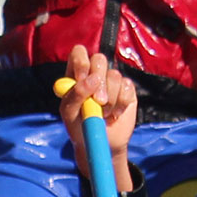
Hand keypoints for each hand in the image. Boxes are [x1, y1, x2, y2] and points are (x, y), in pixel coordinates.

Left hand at [60, 45, 136, 190]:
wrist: (101, 144)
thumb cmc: (79, 128)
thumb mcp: (69, 113)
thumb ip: (75, 94)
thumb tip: (92, 80)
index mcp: (76, 75)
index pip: (79, 53)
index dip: (81, 62)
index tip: (82, 78)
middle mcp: (94, 74)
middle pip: (99, 59)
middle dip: (99, 80)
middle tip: (98, 101)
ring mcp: (112, 81)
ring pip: (115, 75)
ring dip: (110, 98)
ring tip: (103, 114)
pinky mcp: (127, 90)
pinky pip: (127, 87)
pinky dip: (121, 103)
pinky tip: (115, 114)